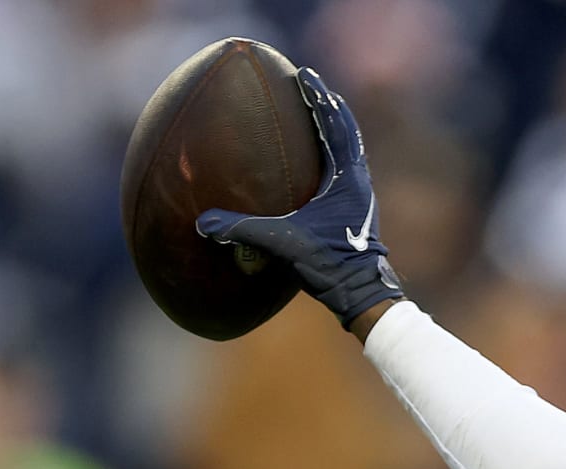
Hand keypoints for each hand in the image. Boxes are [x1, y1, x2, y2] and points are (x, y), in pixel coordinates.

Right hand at [196, 67, 404, 326]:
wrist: (362, 295)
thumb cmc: (329, 266)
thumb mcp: (282, 244)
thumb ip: (242, 230)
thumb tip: (203, 224)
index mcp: (346, 178)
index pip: (333, 125)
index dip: (318, 98)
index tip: (305, 75)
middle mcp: (358, 182)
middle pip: (345, 131)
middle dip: (328, 106)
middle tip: (313, 85)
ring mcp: (361, 196)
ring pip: (350, 150)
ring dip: (335, 129)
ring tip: (321, 112)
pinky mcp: (358, 212)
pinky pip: (347, 171)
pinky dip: (334, 154)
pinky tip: (320, 162)